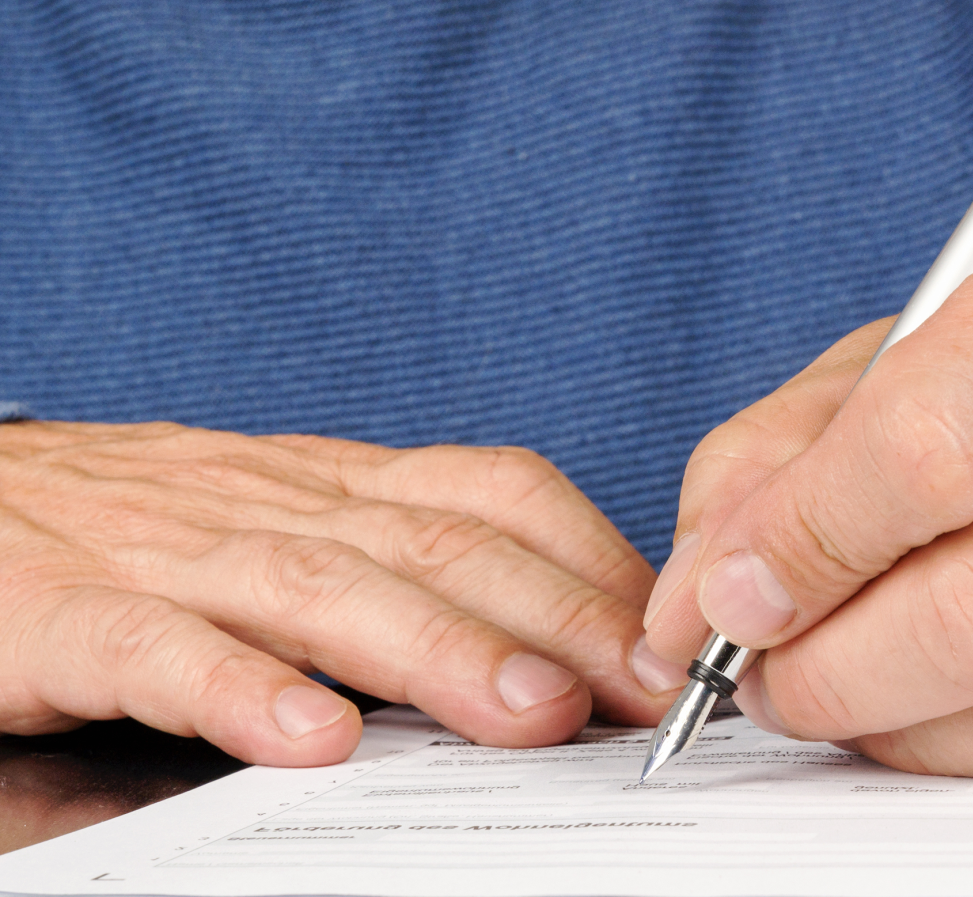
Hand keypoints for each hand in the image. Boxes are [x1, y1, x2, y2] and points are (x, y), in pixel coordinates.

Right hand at [0, 424, 685, 765]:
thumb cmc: (136, 526)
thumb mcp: (284, 525)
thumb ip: (392, 573)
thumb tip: (544, 660)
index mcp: (333, 483)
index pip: (490, 493)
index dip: (586, 559)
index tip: (661, 634)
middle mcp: (269, 503)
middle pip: (434, 545)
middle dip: (552, 615)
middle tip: (641, 688)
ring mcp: (168, 552)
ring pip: (321, 588)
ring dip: (436, 650)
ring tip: (528, 712)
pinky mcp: (59, 610)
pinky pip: (155, 647)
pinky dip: (237, 687)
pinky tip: (308, 739)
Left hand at [644, 210, 972, 775]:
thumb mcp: (908, 346)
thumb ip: (784, 450)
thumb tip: (705, 593)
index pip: (927, 452)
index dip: (799, 546)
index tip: (716, 600)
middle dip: (825, 669)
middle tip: (754, 672)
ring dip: (890, 724)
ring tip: (829, 685)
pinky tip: (932, 702)